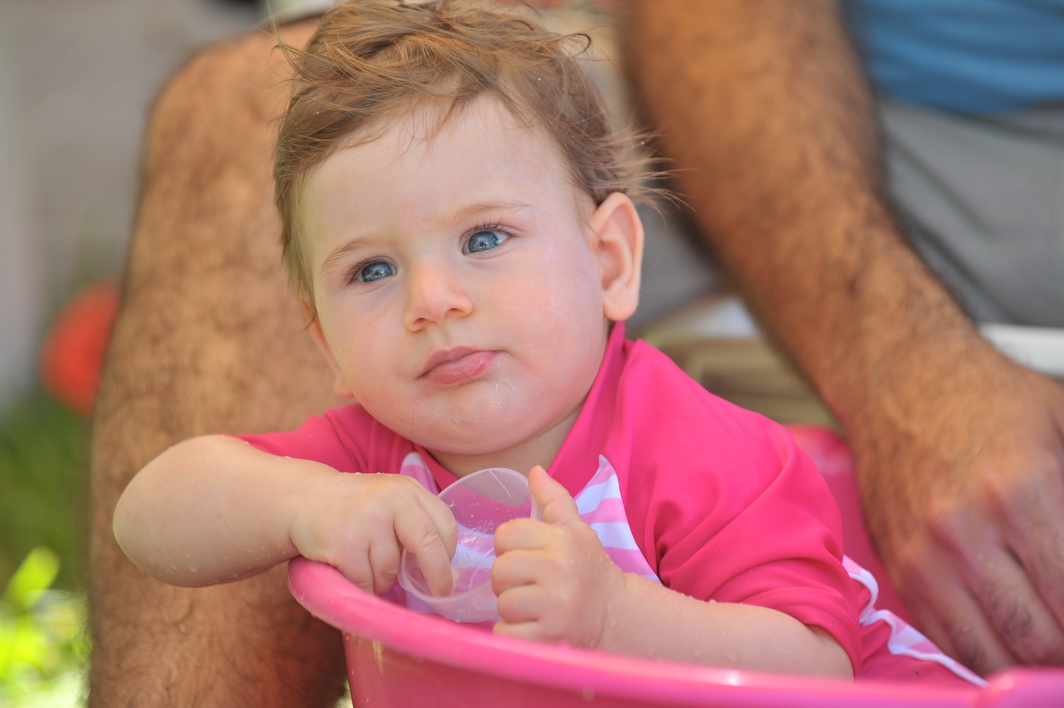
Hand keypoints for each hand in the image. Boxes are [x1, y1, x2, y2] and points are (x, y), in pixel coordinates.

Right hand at [290, 473, 456, 595]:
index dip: (448, 554)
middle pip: (427, 546)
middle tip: (438, 594)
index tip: (448, 574)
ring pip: (390, 571)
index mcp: (407, 489)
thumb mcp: (389, 499)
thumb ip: (415, 522)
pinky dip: (361, 586)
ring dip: (381, 581)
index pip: (444, 524)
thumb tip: (443, 570)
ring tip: (365, 565)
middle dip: (437, 577)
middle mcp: (391, 499)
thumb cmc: (353, 507)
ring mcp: (367, 520)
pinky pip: (366, 582)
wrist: (303, 499)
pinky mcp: (345, 544)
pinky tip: (349, 570)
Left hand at [491, 466, 624, 646]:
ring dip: (510, 608)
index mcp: (561, 539)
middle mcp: (559, 569)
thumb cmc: (588, 568)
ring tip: (531, 606)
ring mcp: (556, 605)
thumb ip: (554, 498)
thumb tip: (534, 470)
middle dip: (507, 580)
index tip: (524, 557)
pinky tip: (530, 627)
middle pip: (499, 570)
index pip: (506, 535)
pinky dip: (511, 633)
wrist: (616, 613)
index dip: (508, 547)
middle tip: (526, 585)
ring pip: (503, 603)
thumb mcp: (576, 530)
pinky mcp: (551, 637)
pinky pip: (506, 633)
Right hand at [854, 354, 1063, 673]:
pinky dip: (984, 652)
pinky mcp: (898, 567)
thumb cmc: (987, 400)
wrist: (898, 381)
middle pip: (1037, 638)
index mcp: (1019, 494)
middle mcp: (964, 532)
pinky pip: (946, 638)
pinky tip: (1010, 637)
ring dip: (1028, 659)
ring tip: (1050, 642)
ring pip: (988, 652)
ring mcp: (923, 555)